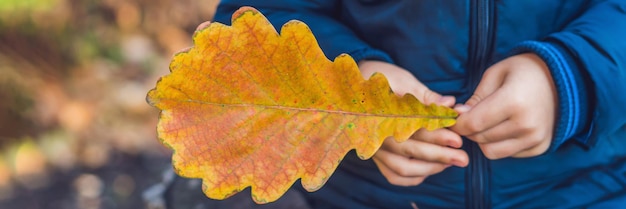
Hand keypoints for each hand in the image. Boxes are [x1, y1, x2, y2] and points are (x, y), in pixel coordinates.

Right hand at [360, 60, 468, 185]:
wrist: (357, 85)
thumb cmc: (384, 79)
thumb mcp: (405, 82)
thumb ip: (427, 97)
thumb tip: (451, 105)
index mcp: (380, 113)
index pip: (411, 128)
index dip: (436, 135)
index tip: (457, 139)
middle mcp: (375, 134)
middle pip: (408, 151)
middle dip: (439, 156)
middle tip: (463, 157)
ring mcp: (374, 148)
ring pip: (401, 168)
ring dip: (429, 168)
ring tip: (451, 162)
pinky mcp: (376, 156)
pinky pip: (393, 175)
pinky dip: (414, 177)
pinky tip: (431, 169)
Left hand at [451, 53, 556, 158]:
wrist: (563, 79)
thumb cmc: (523, 72)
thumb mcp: (495, 74)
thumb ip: (475, 97)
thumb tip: (458, 116)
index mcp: (513, 101)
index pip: (473, 124)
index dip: (457, 122)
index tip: (454, 116)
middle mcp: (526, 124)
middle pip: (479, 138)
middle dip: (469, 129)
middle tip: (471, 115)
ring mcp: (535, 139)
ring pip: (491, 151)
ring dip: (483, 139)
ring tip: (487, 121)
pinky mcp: (540, 147)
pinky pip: (507, 154)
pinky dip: (500, 143)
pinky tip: (505, 126)